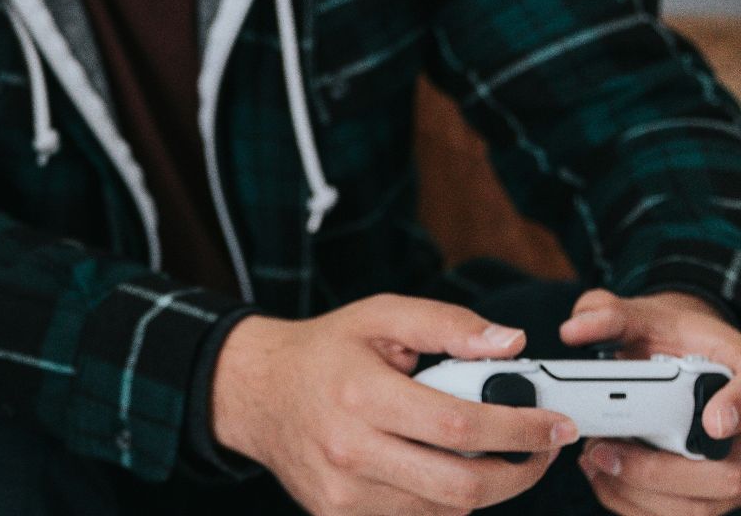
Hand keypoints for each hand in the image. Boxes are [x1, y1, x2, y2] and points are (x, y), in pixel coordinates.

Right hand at [213, 294, 577, 515]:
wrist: (256, 393)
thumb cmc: (324, 353)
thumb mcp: (379, 317)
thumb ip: (446, 325)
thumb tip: (510, 343)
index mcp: (361, 393)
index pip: (458, 426)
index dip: (519, 430)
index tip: (556, 426)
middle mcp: (351, 448)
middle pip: (462, 485)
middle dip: (519, 471)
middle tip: (540, 450)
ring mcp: (345, 491)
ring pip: (446, 508)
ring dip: (482, 485)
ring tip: (485, 452)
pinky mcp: (341, 515)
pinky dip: (443, 499)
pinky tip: (438, 467)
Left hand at [561, 289, 740, 515]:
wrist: (678, 359)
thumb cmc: (667, 339)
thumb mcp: (642, 316)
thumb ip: (609, 314)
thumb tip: (575, 330)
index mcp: (739, 374)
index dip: (739, 406)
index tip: (712, 422)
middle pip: (728, 471)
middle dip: (659, 470)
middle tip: (603, 449)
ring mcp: (729, 467)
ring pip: (701, 503)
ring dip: (639, 491)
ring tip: (593, 460)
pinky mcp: (706, 491)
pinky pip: (680, 513)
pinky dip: (633, 503)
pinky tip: (602, 476)